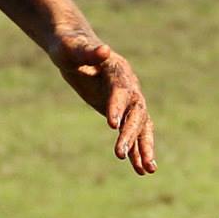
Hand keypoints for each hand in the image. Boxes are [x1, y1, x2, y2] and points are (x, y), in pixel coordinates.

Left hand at [49, 32, 156, 174]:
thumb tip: (104, 50)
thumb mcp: (72, 48)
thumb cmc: (70, 47)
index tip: (111, 125)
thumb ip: (87, 50)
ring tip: (148, 170)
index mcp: (118, 70)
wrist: (75, 48)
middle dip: (130, 134)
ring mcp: (127, 101)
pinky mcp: (122, 112)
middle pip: (135, 113)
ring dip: (143, 148)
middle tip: (119, 153)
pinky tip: (141, 170)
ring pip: (141, 126)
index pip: (120, 91)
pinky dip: (136, 151)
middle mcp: (129, 87)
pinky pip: (133, 133)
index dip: (117, 107)